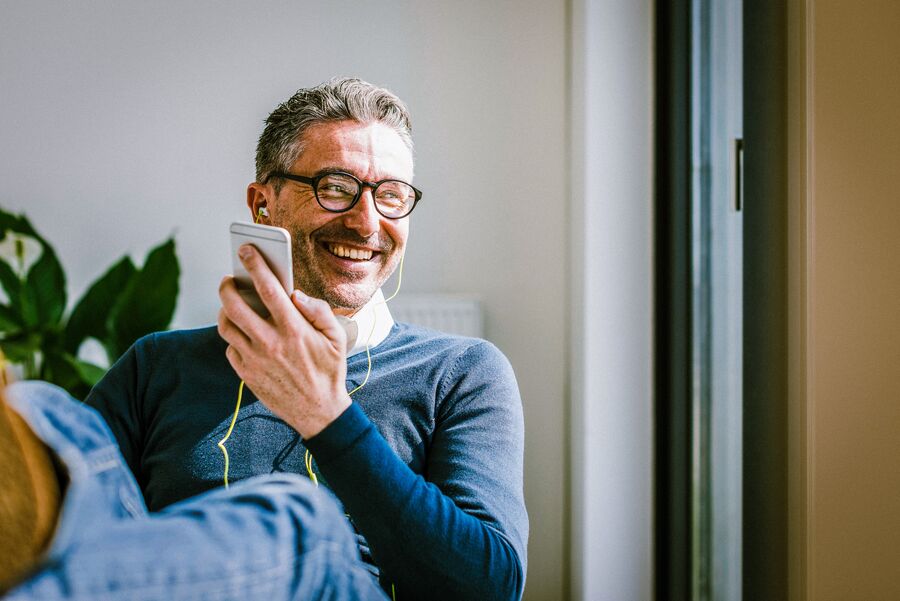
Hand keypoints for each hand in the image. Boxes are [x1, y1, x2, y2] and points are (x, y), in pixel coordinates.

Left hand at [217, 244, 350, 438]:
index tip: (246, 250)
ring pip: (226, 326)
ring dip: (225, 310)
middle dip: (227, 285)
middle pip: (235, 305)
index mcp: (294, 330)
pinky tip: (244, 333)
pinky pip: (230, 348)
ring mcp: (254, 360)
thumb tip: (295, 294)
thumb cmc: (329, 370)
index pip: (269, 289)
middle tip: (230, 278)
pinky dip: (234, 336)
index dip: (255, 265)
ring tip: (232, 304)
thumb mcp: (336, 338)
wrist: (318, 412)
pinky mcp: (245, 374)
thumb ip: (318, 311)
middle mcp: (270, 343)